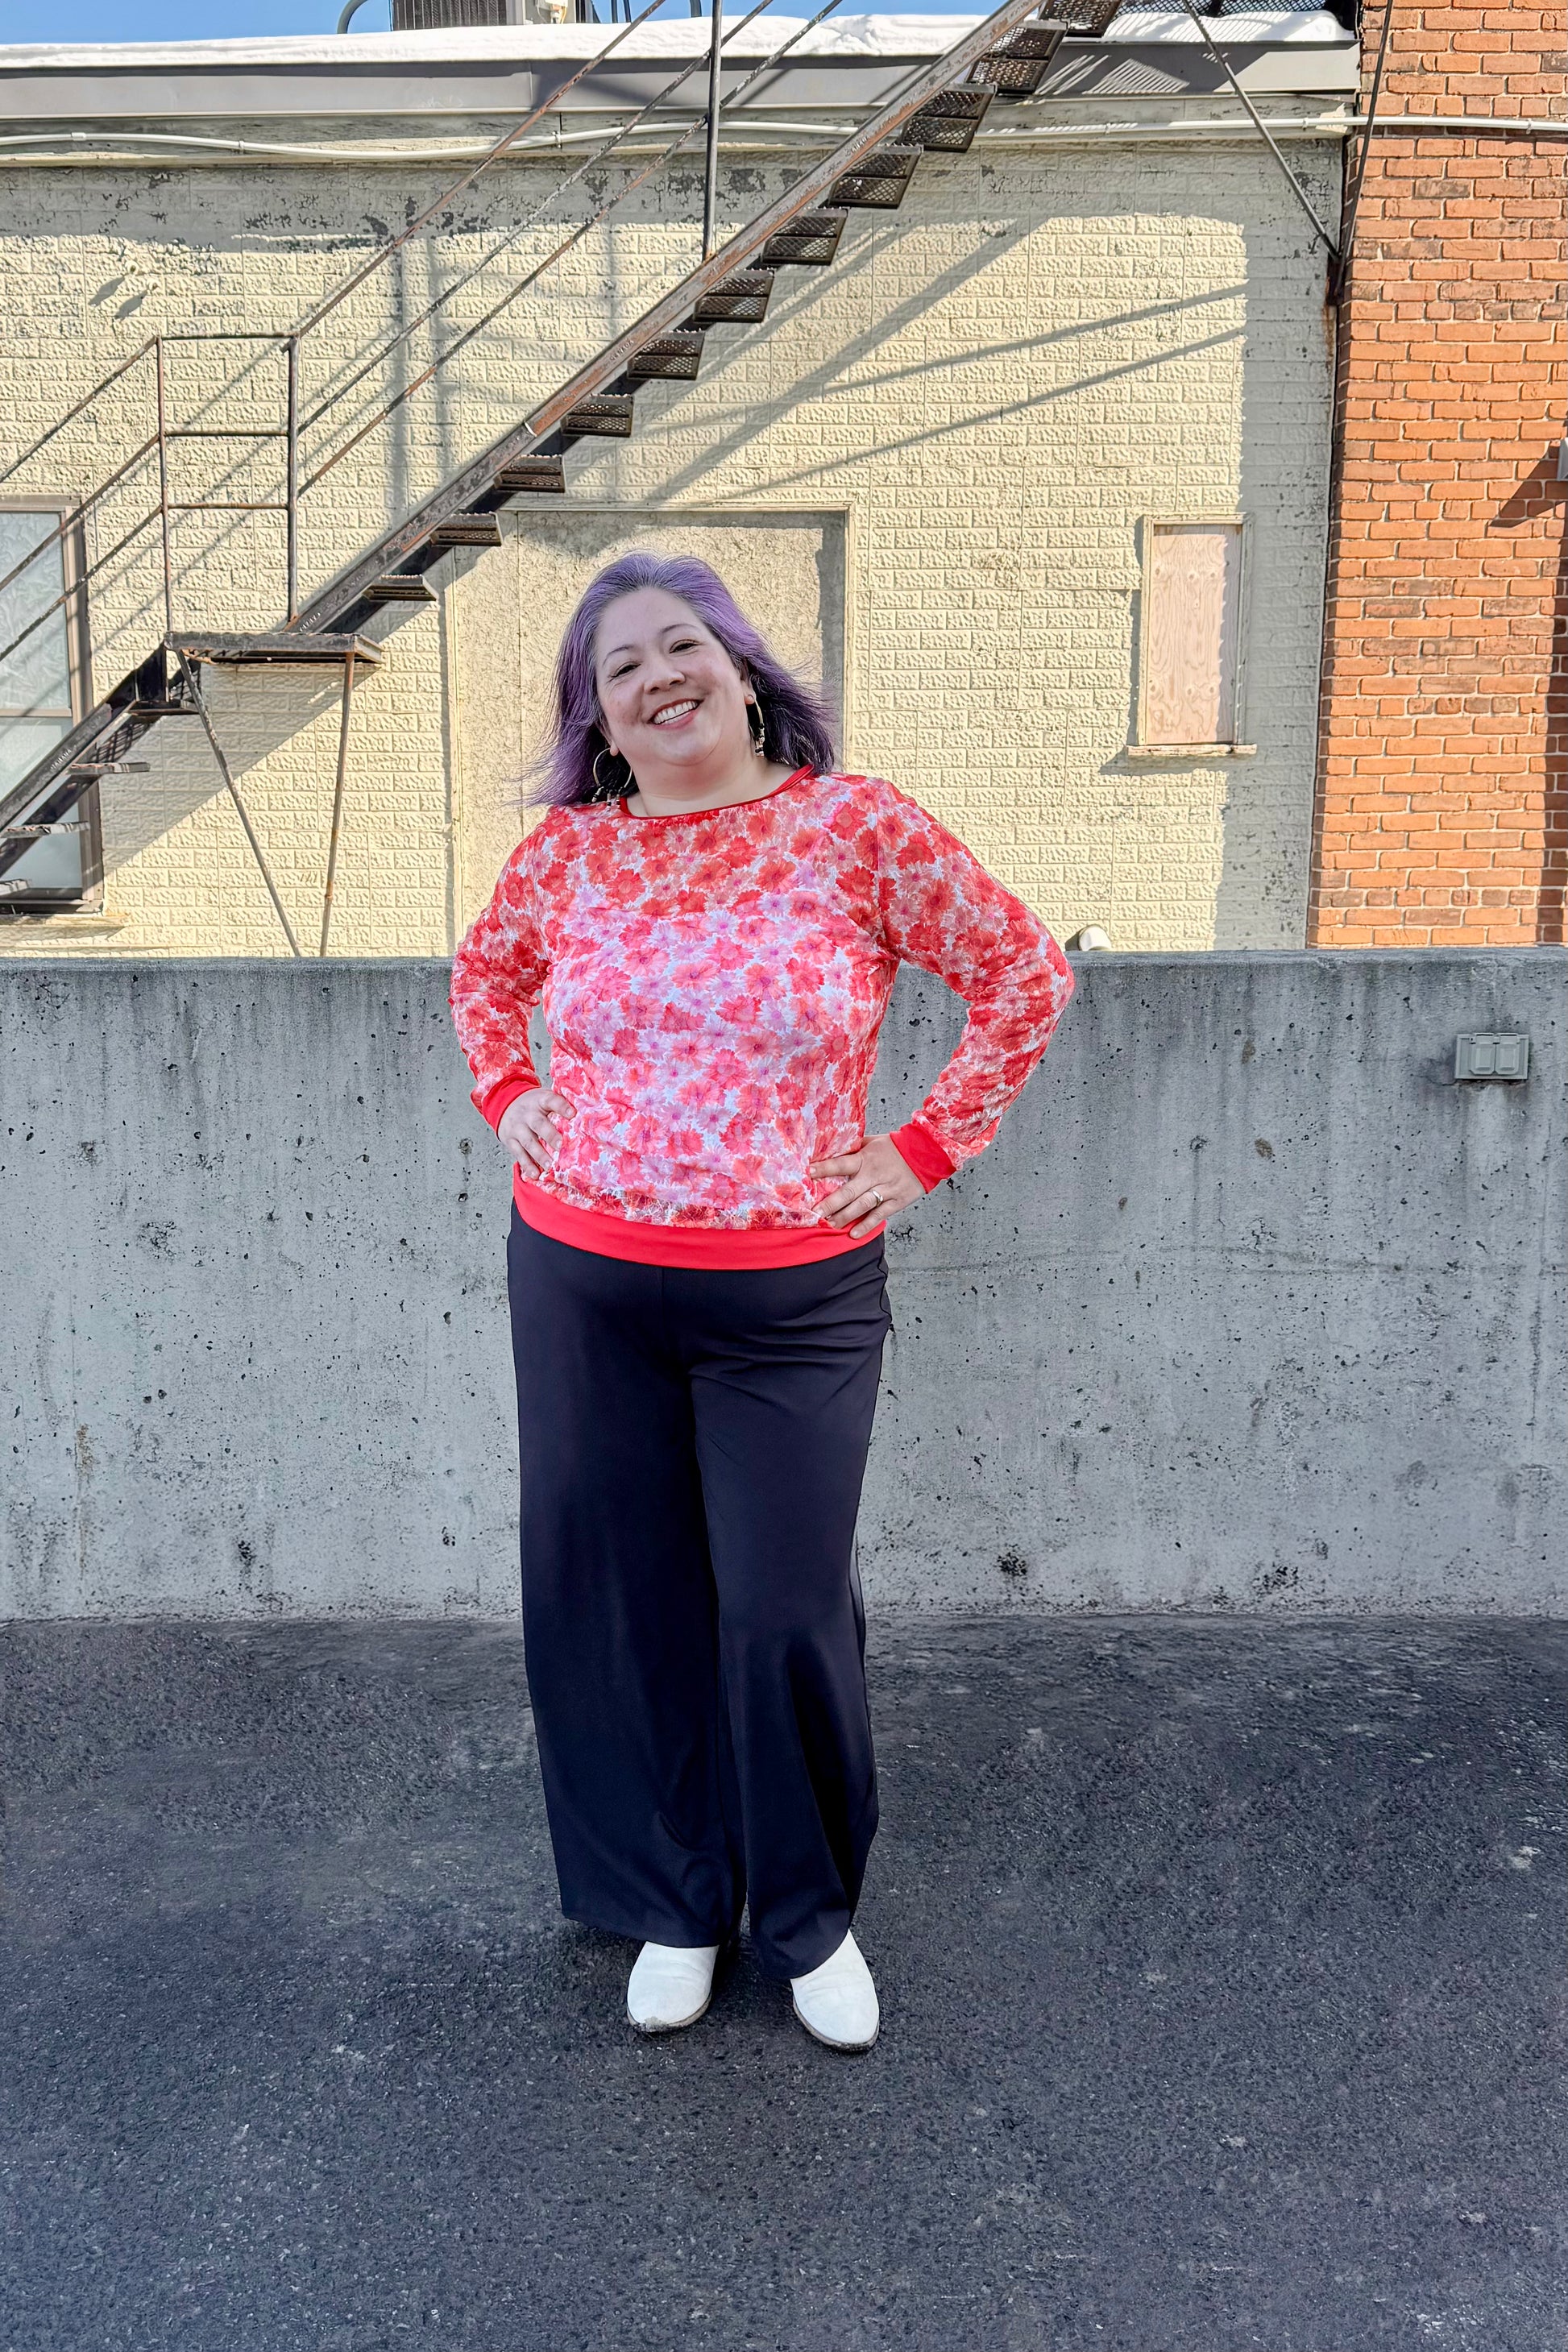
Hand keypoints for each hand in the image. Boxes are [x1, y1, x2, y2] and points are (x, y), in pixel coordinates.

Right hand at [497, 1086, 574, 1174]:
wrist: (505, 1105)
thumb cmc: (534, 1105)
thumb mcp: (545, 1098)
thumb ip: (561, 1105)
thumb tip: (588, 1117)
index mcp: (540, 1100)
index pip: (551, 1100)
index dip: (561, 1107)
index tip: (572, 1114)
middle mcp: (528, 1114)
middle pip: (538, 1124)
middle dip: (550, 1135)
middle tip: (561, 1146)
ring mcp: (518, 1128)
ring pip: (528, 1142)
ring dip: (539, 1155)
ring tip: (550, 1165)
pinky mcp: (510, 1141)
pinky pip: (519, 1154)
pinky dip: (527, 1165)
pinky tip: (536, 1174)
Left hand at [809, 1134, 923, 1238]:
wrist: (926, 1153)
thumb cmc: (895, 1147)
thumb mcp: (872, 1142)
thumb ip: (853, 1148)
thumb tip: (831, 1150)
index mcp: (865, 1159)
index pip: (841, 1164)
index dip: (825, 1168)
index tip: (809, 1173)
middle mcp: (874, 1175)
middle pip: (848, 1191)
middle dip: (830, 1203)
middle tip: (815, 1213)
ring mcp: (886, 1189)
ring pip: (862, 1205)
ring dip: (844, 1217)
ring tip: (829, 1225)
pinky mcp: (897, 1201)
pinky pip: (879, 1215)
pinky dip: (866, 1225)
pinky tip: (853, 1234)